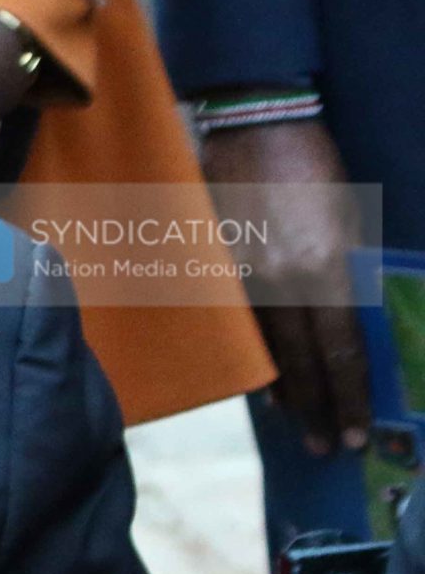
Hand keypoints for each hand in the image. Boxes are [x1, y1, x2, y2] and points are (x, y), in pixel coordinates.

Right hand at [199, 116, 368, 454]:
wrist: (256, 127)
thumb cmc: (317, 166)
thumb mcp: (353, 219)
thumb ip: (351, 273)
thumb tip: (353, 322)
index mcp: (323, 271)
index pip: (340, 354)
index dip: (349, 397)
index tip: (354, 432)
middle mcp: (282, 286)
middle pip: (302, 365)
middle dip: (316, 409)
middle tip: (324, 446)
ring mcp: (244, 282)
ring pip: (266, 351)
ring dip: (284, 392)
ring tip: (296, 422)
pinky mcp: (219, 273)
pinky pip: (240, 328)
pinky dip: (255, 357)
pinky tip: (263, 380)